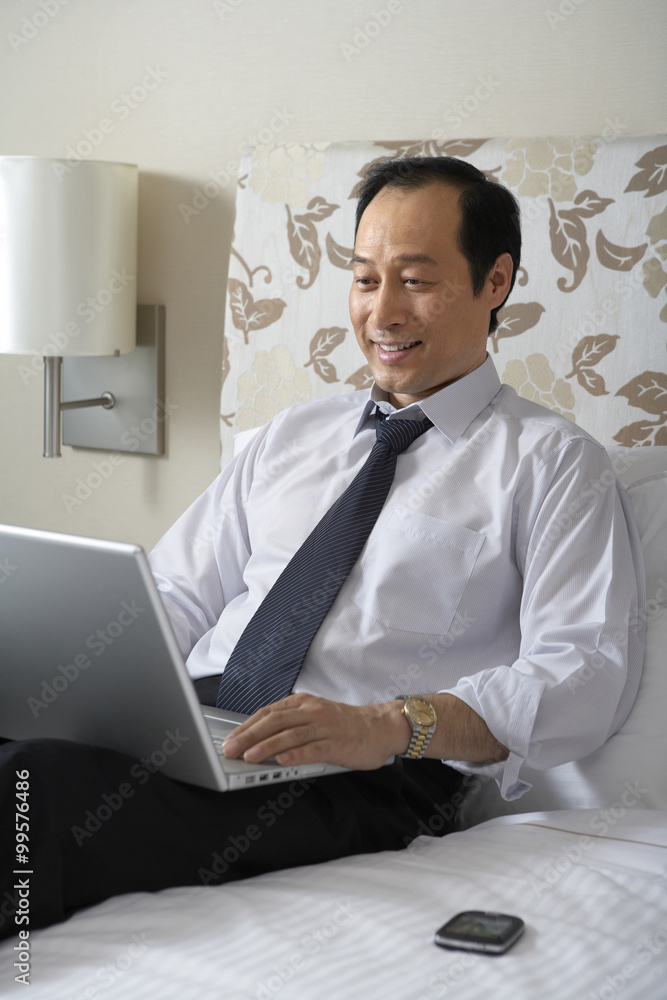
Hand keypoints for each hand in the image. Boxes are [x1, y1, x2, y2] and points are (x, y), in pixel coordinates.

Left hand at [221, 692, 408, 771]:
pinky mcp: (337, 744)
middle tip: (229, 749)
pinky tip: (281, 761)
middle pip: (274, 722)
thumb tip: (258, 737)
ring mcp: (325, 727)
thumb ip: (290, 723)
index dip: (246, 726)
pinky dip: (296, 755)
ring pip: (290, 735)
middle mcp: (312, 712)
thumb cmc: (344, 725)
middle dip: (249, 736)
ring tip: (248, 757)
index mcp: (303, 703)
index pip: (268, 713)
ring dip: (267, 746)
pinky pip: (313, 749)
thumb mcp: (314, 715)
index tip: (228, 739)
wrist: (380, 726)